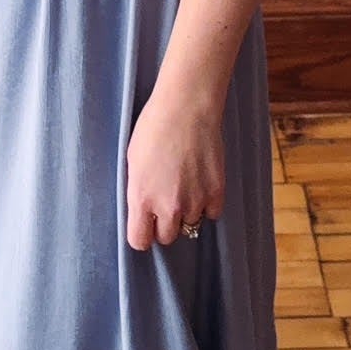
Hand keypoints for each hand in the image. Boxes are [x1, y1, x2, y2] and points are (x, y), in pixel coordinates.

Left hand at [125, 89, 224, 250]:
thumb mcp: (133, 162)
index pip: (140, 241)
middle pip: (167, 237)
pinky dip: (207, 204)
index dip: (142, 233)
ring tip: (185, 185)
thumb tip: (143, 210)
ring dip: (187, 212)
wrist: (187, 107)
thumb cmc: (153, 128)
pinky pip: (211, 214)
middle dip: (165, 224)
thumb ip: (138, 192)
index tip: (145, 224)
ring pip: (190, 225)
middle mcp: (168, 206)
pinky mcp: (217, 192)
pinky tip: (201, 184)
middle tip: (166, 202)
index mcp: (141, 198)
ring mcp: (195, 201)